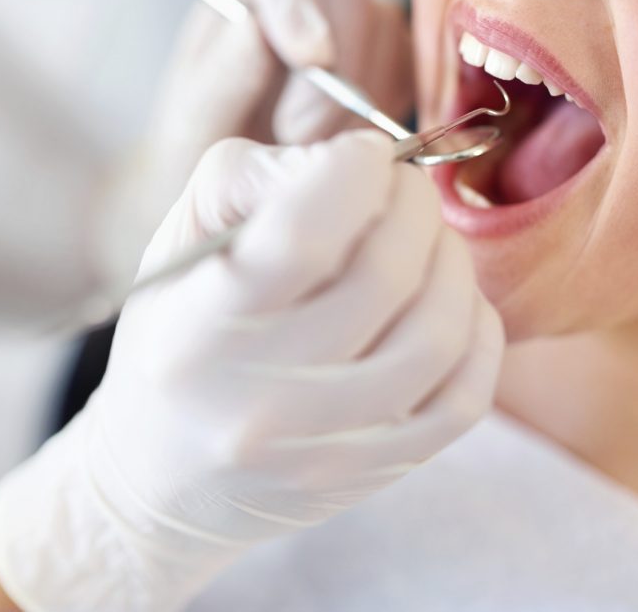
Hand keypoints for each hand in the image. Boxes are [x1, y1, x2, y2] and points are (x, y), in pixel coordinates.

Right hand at [0, 131, 503, 610]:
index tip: (361, 156)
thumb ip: (248, 181)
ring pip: (438, 335)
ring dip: (451, 262)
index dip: (355, 171)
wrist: (161, 482)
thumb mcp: (176, 249)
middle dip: (413, 203)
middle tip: (401, 189)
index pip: (303, 236)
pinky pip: (464, 398)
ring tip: (426, 242)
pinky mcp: (373, 474)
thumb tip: (343, 161)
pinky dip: (476, 332)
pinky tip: (449, 305)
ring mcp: (324, 447)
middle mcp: (261, 399)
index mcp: (200, 329)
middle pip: (384, 276)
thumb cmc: (174, 345)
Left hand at [144, 0, 414, 206]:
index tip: (312, 58)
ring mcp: (354, 33)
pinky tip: (343, 149)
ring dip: (356, 106)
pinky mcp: (389, 72)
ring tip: (309, 151)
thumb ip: (221, 77)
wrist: (230, 202)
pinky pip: (412, 77)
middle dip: (330, 75)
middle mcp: (305, 0)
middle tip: (296, 136)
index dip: (301, 1)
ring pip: (387, 37)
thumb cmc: (201, 152)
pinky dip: (386, 118)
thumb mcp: (192, 125)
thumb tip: (254, 27)